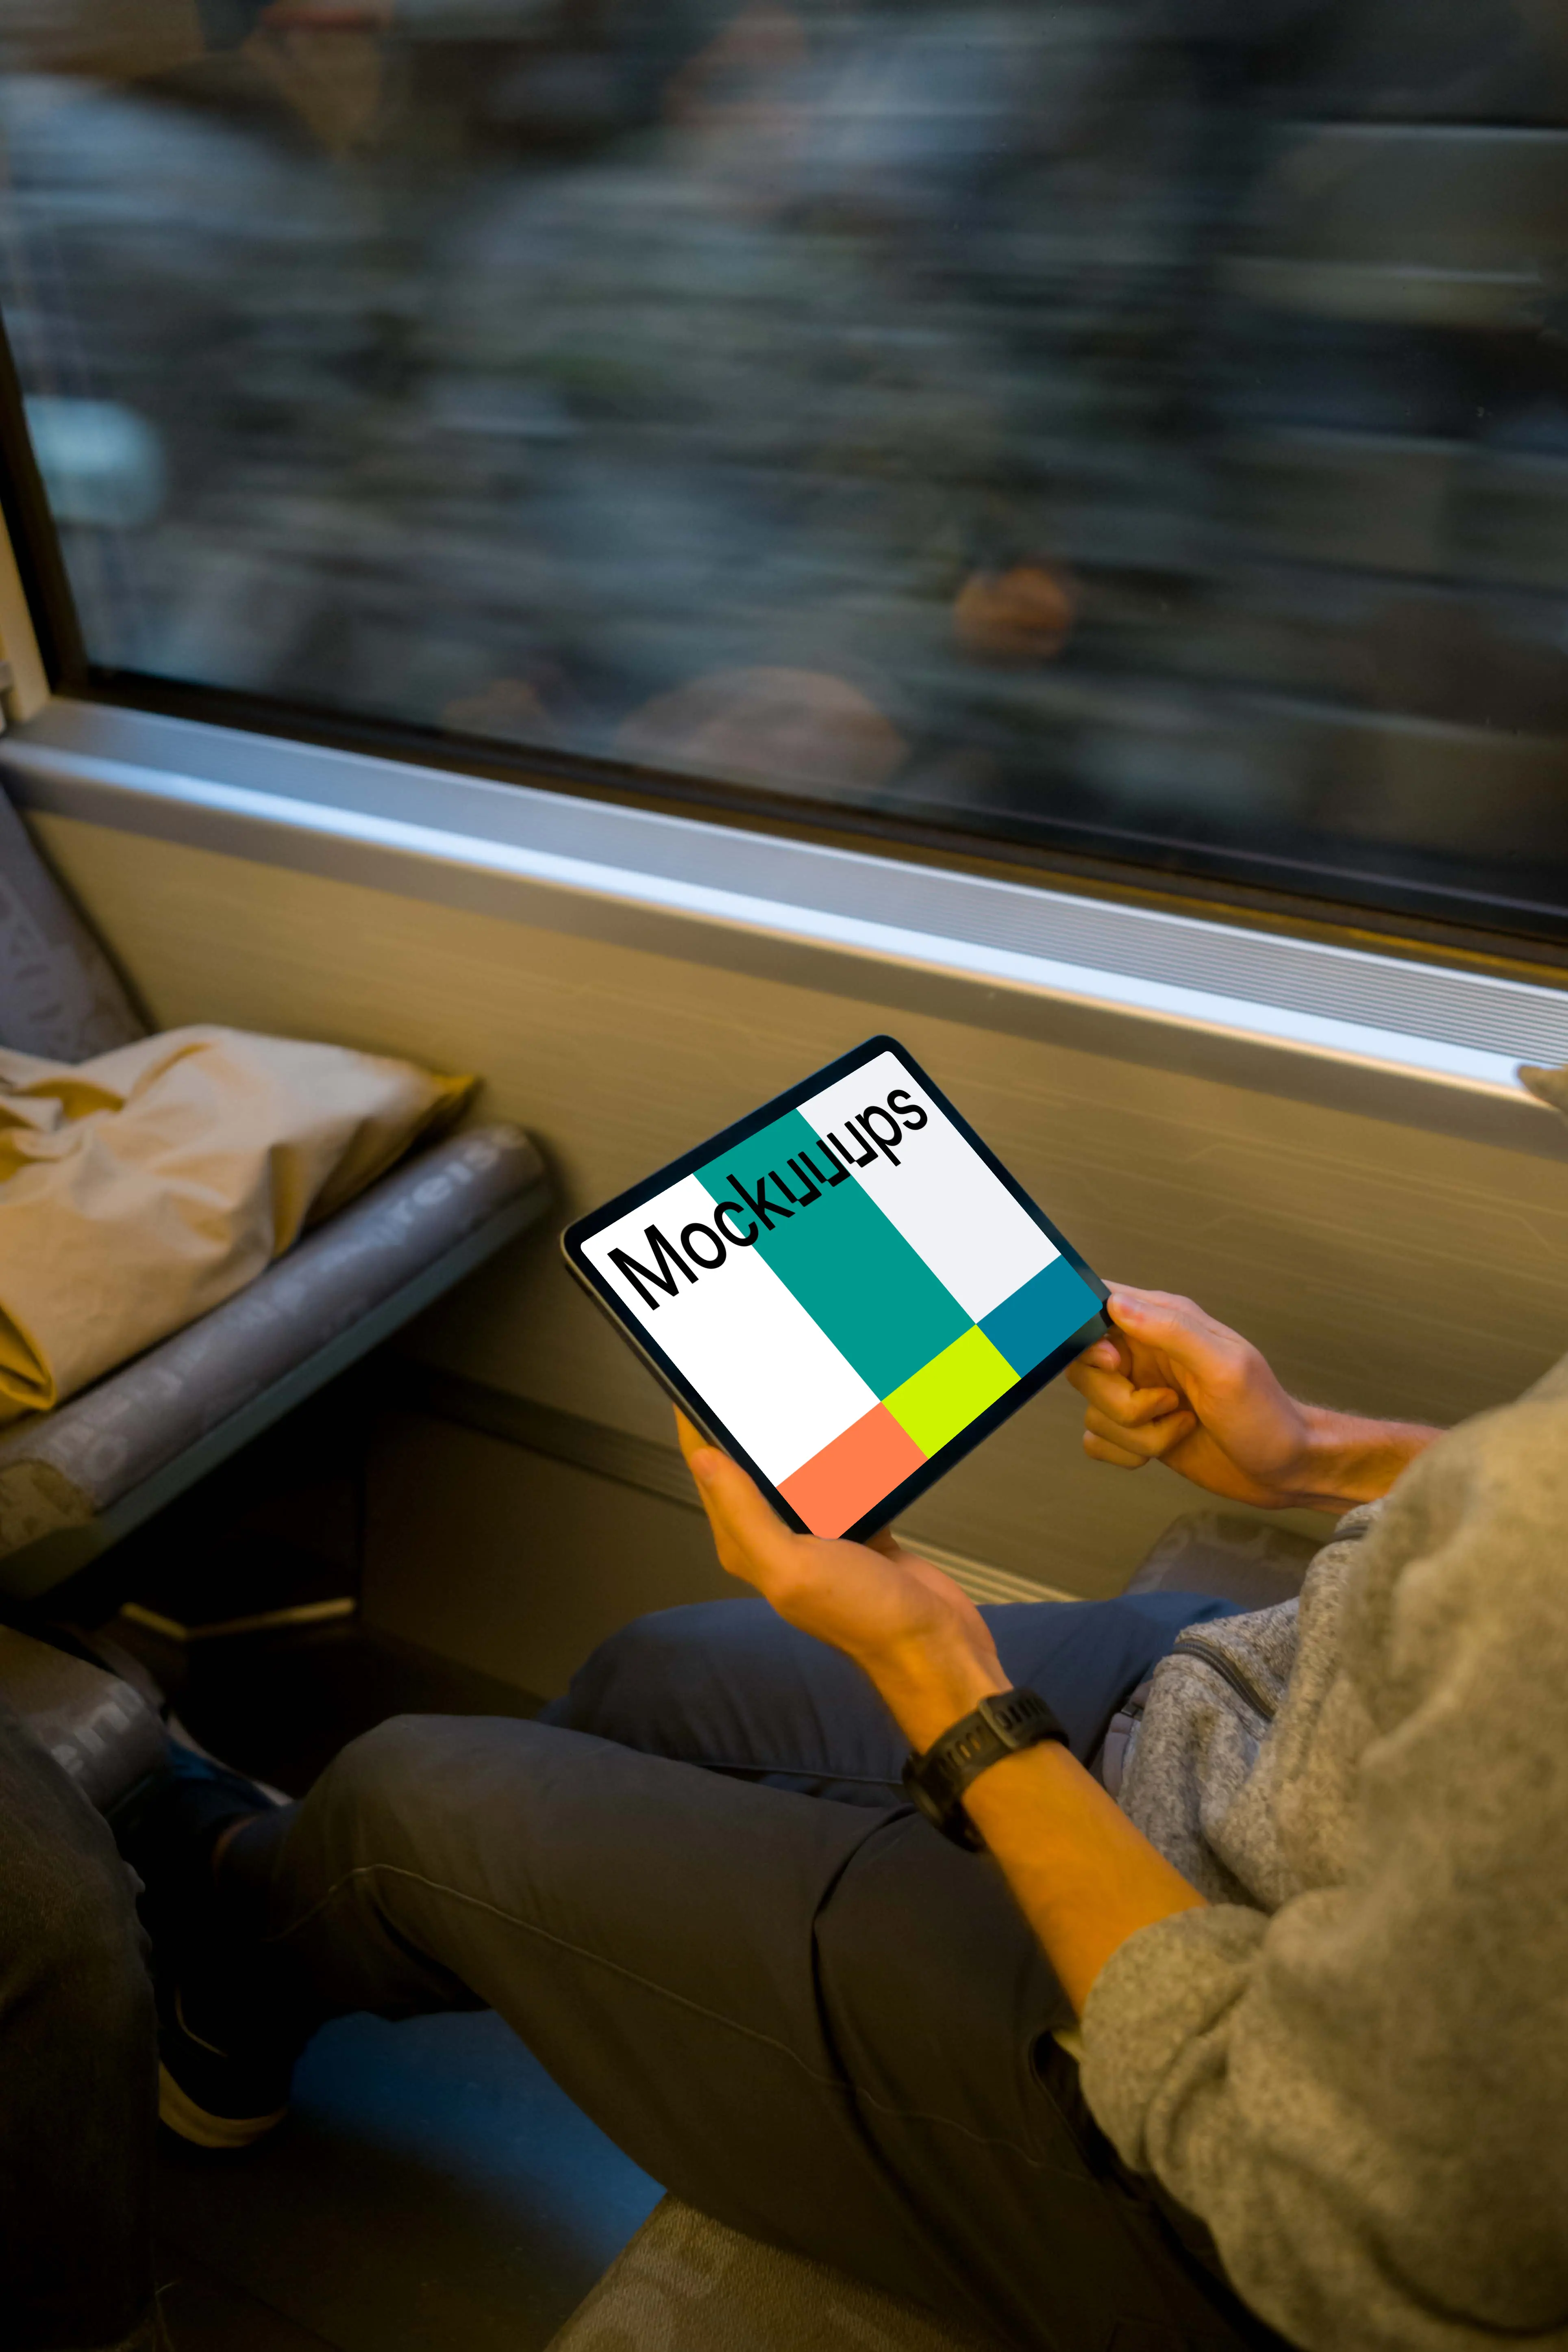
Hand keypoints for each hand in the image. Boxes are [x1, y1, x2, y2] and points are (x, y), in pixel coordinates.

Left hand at [675, 1412, 1006, 1749]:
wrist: (934, 1645)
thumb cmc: (865, 1619)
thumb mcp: (793, 1566)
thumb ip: (746, 1514)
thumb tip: (704, 1461)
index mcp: (748, 1547)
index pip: (710, 1474)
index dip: (698, 1428)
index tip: (696, 1384)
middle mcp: (777, 1541)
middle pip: (748, 1467)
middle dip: (743, 1424)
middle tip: (744, 1378)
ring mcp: (819, 1534)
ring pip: (795, 1470)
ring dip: (795, 1436)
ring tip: (791, 1392)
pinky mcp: (858, 1528)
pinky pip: (840, 1481)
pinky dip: (843, 1456)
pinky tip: (849, 1432)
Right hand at [1067, 1287, 1440, 1511]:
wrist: (1286, 1469)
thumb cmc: (1265, 1416)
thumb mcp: (1225, 1367)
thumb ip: (1170, 1331)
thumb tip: (1116, 1303)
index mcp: (1164, 1322)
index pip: (1096, 1307)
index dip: (1088, 1338)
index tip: (1116, 1364)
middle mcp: (1144, 1354)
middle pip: (1083, 1369)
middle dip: (1122, 1400)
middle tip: (1167, 1403)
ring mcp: (1139, 1392)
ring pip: (1093, 1410)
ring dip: (1138, 1433)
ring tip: (1181, 1425)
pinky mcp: (1137, 1430)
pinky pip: (1096, 1441)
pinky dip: (1128, 1453)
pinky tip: (1168, 1445)